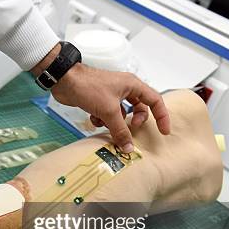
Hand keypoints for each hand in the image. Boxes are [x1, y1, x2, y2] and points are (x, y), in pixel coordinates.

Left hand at [33, 45, 170, 152]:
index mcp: (133, 85)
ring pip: (121, 114)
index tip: (164, 131)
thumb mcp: (108, 111)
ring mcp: (111, 94)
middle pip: (139, 109)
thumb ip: (120, 130)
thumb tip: (129, 148)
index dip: (162, 116)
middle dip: (134, 121)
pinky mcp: (99, 100)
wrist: (65, 80)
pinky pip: (107, 114)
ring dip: (114, 122)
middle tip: (130, 128)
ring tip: (105, 123)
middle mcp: (125, 88)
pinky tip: (93, 119)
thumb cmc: (89, 88)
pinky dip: (102, 119)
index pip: (155, 100)